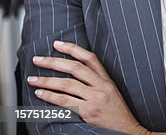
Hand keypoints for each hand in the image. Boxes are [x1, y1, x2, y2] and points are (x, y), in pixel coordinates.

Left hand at [29, 40, 147, 134]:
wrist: (127, 129)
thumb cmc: (117, 112)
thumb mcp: (111, 92)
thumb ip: (96, 82)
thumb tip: (73, 74)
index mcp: (107, 79)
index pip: (89, 58)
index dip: (72, 49)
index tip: (56, 44)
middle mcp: (101, 86)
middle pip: (75, 68)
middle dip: (53, 62)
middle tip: (37, 60)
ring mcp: (95, 99)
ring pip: (67, 85)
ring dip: (46, 81)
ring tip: (32, 79)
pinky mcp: (88, 112)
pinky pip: (65, 102)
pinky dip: (50, 97)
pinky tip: (40, 94)